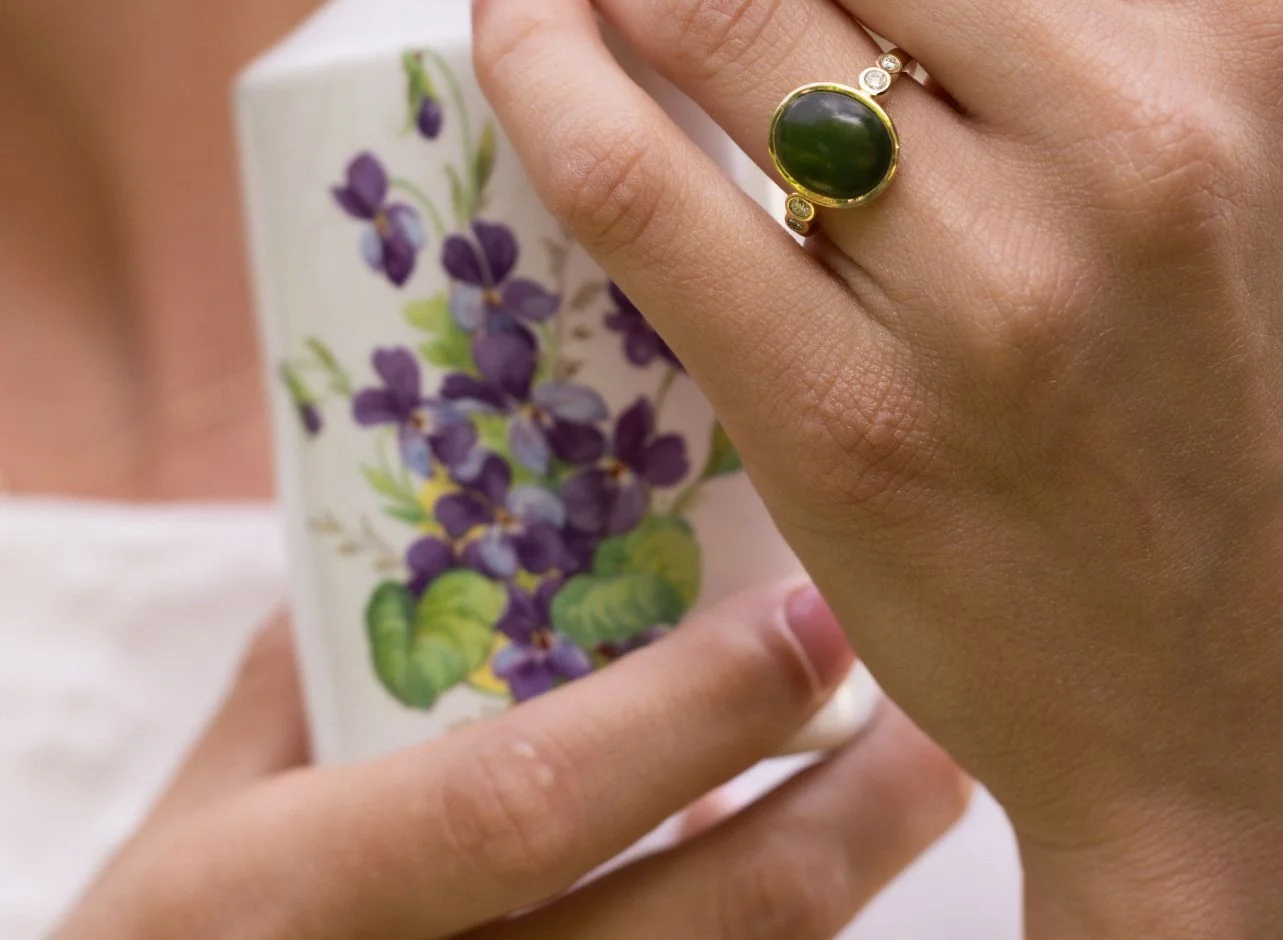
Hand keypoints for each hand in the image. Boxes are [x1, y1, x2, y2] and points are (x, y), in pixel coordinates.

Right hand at [54, 587, 966, 939]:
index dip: (688, 715)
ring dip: (841, 882)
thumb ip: (309, 679)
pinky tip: (819, 868)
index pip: (521, 800)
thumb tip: (438, 531)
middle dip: (842, 819)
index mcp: (285, 898)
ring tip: (923, 777)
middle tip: (937, 707)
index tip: (810, 620)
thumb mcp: (196, 823)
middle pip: (692, 930)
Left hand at [468, 0, 1282, 936]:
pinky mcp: (857, 425)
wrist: (1268, 714)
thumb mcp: (1268, 145)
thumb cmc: (1263, 414)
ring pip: (714, 2)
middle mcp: (1146, 126)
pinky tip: (507, 5)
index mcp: (1262, 17)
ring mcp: (1000, 285)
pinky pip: (643, 187)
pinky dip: (544, 66)